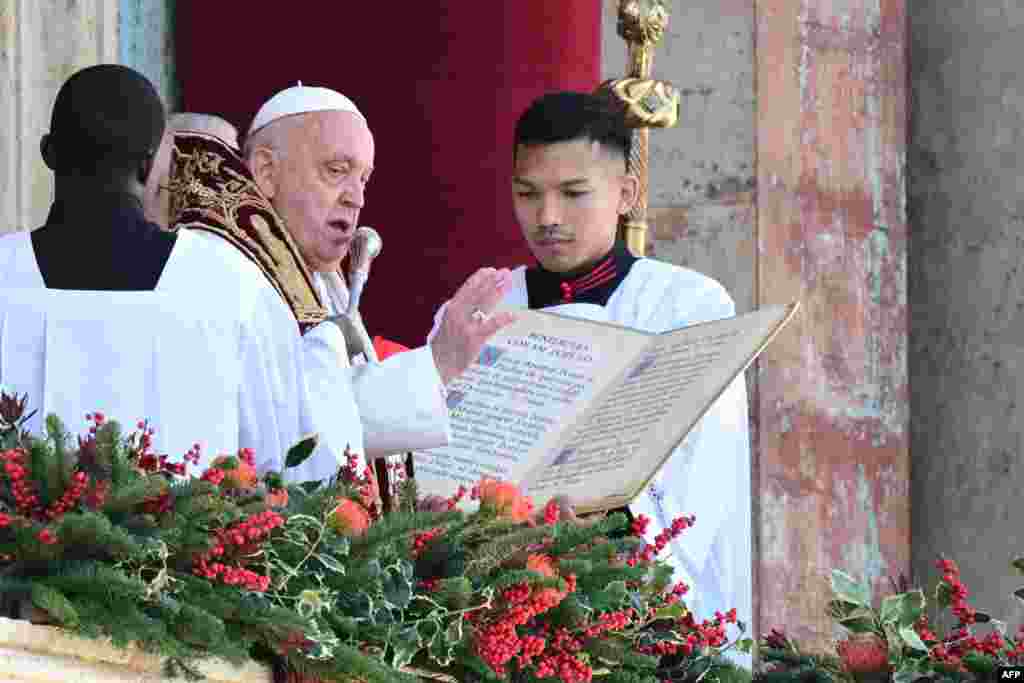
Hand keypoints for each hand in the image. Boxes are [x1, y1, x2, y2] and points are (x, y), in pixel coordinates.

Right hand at [430, 268, 516, 384]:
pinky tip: (513, 315)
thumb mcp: (446, 325)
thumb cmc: (444, 348)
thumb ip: (459, 313)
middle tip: (505, 273)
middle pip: (478, 293)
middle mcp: (457, 314)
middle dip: (492, 281)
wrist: (436, 367)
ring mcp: (466, 326)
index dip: (480, 278)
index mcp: (451, 309)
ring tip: (508, 284)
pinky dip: (502, 319)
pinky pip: (491, 326)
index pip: (467, 289)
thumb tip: (473, 303)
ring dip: (498, 292)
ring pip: (484, 305)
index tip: (490, 270)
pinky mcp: (473, 339)